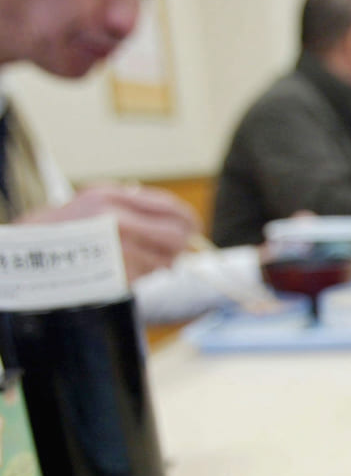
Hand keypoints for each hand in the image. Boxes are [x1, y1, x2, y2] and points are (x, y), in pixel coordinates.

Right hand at [19, 184, 198, 280]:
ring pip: (166, 261)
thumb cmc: (70, 226)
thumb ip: (137, 204)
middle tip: (174, 248)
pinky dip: (144, 274)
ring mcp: (118, 250)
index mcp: (114, 198)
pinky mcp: (117, 275)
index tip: (191, 227)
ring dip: (160, 262)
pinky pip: (148, 276)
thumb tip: (185, 222)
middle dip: (181, 244)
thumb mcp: (98, 200)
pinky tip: (125, 267)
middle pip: (177, 237)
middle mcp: (118, 222)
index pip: (172, 209)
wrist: (34, 252)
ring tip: (136, 256)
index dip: (187, 220)